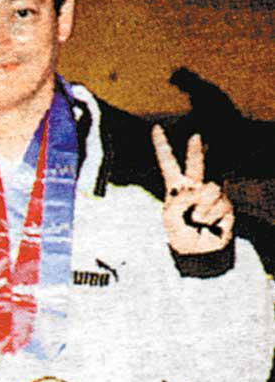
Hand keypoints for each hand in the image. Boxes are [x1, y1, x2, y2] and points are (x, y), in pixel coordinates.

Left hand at [151, 124, 233, 254]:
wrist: (198, 253)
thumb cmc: (180, 233)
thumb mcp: (169, 218)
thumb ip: (177, 201)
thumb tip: (195, 189)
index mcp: (175, 187)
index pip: (167, 163)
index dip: (162, 146)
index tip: (156, 128)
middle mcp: (194, 187)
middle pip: (195, 163)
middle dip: (195, 150)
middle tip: (194, 136)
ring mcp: (210, 194)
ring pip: (210, 188)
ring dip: (202, 207)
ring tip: (197, 220)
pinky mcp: (225, 204)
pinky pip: (218, 202)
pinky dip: (210, 215)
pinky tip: (208, 224)